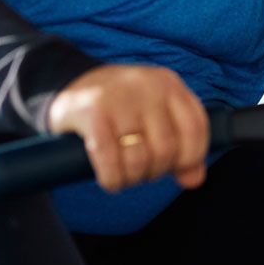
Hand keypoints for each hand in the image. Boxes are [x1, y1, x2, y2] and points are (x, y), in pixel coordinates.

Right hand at [47, 64, 209, 193]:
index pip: (196, 128)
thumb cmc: (119, 108)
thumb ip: (180, 145)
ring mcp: (119, 97)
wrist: (67, 86)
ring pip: (140, 158)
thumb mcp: (154, 116)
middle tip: (140, 172)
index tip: (174, 168)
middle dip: (155, 171)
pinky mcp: (91, 112)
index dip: (190, 158)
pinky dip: (113, 179)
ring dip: (132, 178)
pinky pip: (110, 159)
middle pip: (166, 149)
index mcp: (169, 84)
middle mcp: (147, 87)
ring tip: (124, 175)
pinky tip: (110, 180)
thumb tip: (194, 181)